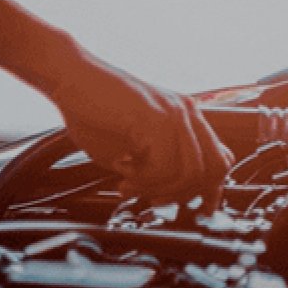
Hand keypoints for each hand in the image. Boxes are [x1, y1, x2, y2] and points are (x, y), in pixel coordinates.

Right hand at [42, 54, 231, 205]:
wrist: (68, 78)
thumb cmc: (93, 110)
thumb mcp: (131, 145)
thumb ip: (157, 164)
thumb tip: (174, 192)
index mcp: (186, 117)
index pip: (220, 160)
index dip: (212, 191)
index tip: (198, 210)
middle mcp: (187, 113)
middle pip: (214, 170)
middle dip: (181, 195)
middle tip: (151, 198)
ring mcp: (174, 113)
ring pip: (189, 173)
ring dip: (157, 188)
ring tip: (129, 184)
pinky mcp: (155, 117)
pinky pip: (164, 166)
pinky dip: (142, 179)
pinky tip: (121, 169)